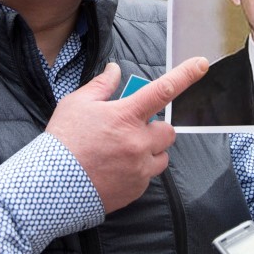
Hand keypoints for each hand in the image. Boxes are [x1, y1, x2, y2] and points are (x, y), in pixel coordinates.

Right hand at [45, 56, 208, 212]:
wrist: (51, 186)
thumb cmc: (63, 141)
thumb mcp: (77, 104)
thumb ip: (101, 86)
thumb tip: (115, 70)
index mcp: (126, 116)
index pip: (163, 90)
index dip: (185, 75)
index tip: (202, 65)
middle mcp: (138, 142)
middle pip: (168, 131)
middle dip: (155, 129)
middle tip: (132, 131)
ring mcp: (139, 168)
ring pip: (162, 156)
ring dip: (150, 152)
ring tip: (123, 153)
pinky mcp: (136, 189)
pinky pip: (149, 176)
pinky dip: (138, 171)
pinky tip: (115, 170)